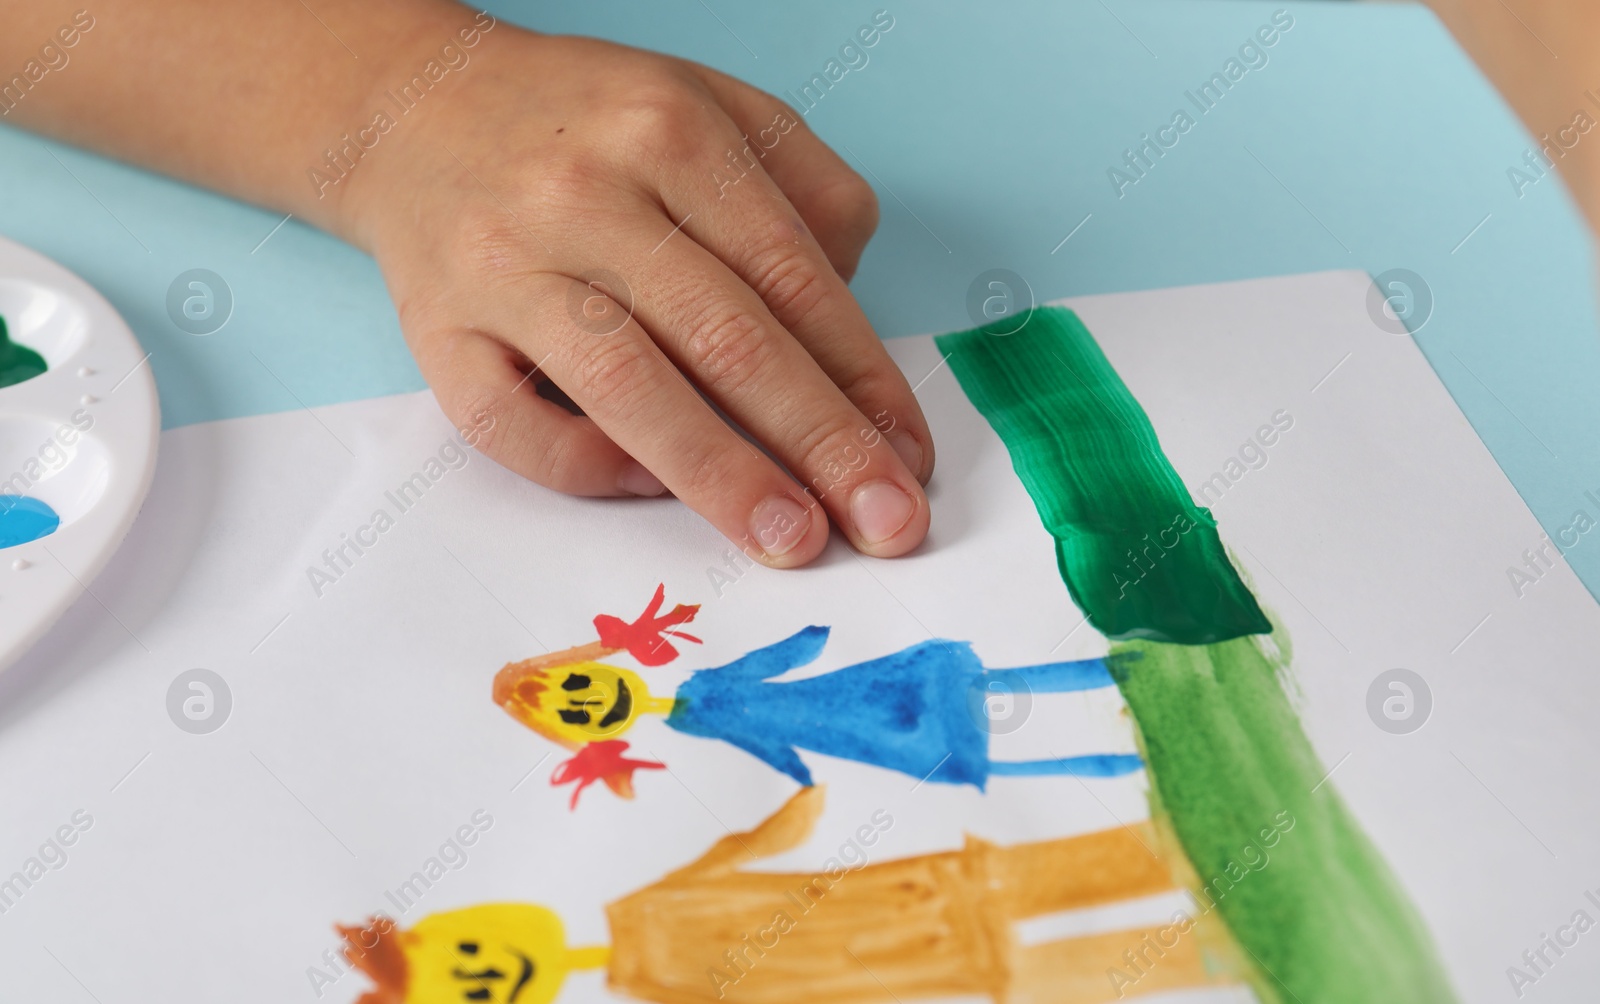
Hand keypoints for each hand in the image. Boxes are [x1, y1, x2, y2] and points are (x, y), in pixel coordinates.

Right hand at [341, 26, 933, 566]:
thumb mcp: (712, 105)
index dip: (862, 377)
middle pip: (726, 337)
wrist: (416, 110)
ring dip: (723, 474)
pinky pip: (511, 425)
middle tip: (884, 525)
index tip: (908, 455)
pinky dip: (586, 466)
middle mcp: (585, 196)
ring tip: (792, 538)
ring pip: (627, 385)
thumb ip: (806, 190)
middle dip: (820, 443)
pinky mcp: (437, 333)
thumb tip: (850, 324)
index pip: (792, 276)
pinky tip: (650, 485)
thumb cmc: (587, 128)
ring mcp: (503, 267)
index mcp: (670, 131)